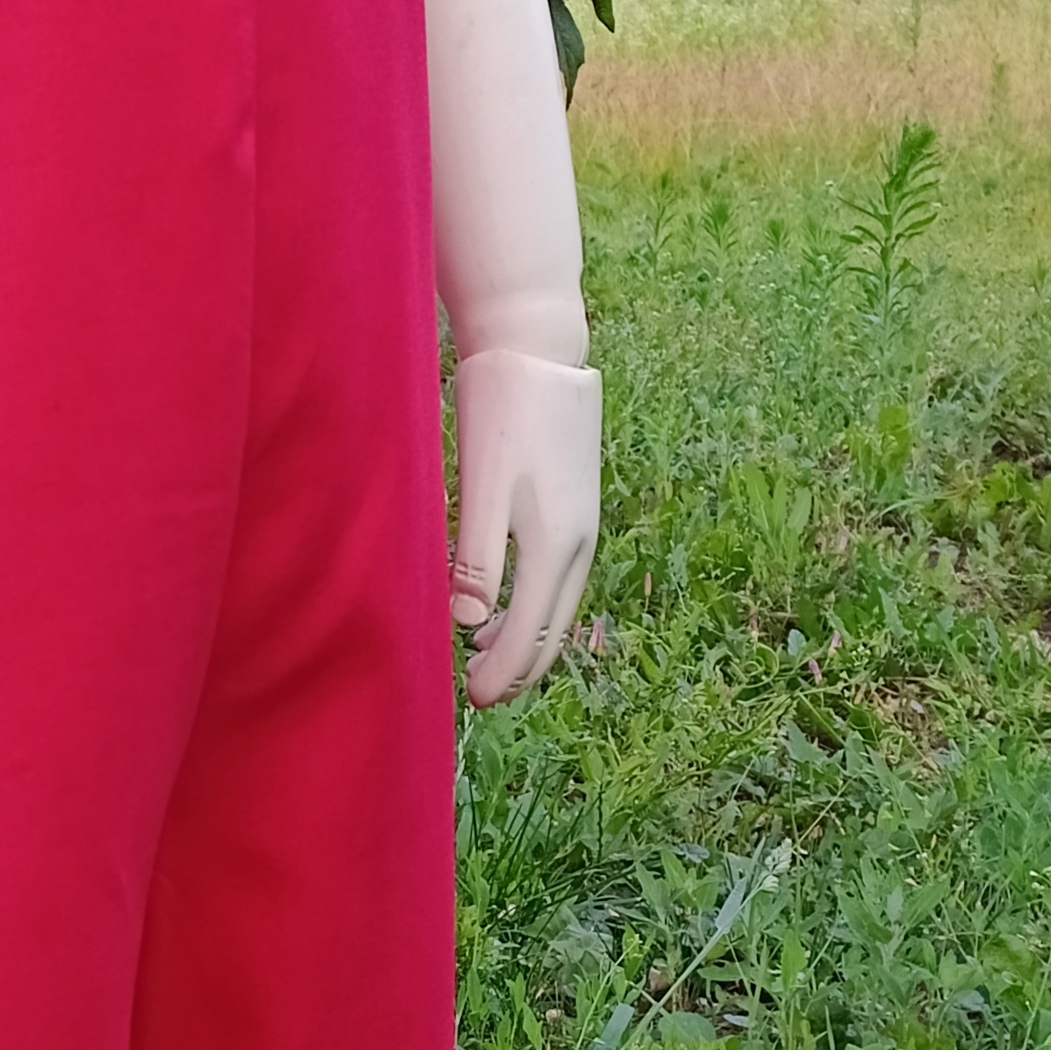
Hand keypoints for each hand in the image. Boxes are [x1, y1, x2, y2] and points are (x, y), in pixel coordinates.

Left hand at [449, 349, 600, 706]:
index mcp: (556, 545)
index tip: (475, 700)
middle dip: (519, 668)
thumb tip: (468, 621)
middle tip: (482, 695)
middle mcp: (579, 543)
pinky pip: (557, 576)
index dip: (504, 674)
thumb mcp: (483, 485)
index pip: (532, 634)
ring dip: (526, 638)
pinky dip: (534, 604)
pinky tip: (506, 601)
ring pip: (557, 603)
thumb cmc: (502, 412)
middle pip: (553, 628)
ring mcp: (582, 524)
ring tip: (488, 657)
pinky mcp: (573, 505)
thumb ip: (476, 555)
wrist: (538, 349)